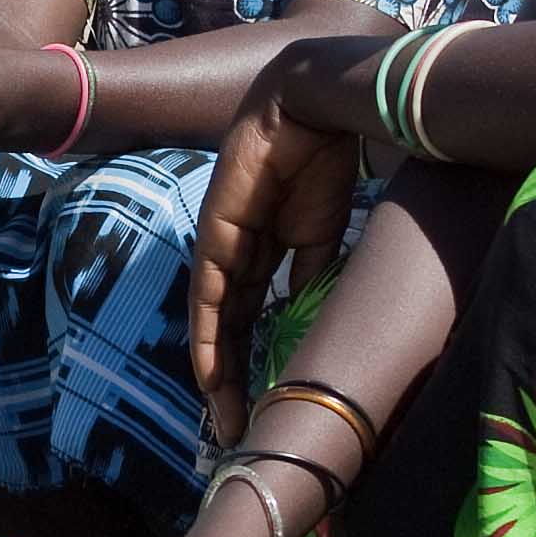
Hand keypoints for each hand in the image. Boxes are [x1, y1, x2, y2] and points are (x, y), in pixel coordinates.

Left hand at [191, 46, 363, 441]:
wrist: (315, 106)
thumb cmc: (324, 157)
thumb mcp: (321, 232)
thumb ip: (310, 273)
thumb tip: (307, 315)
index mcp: (264, 249)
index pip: (253, 315)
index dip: (256, 358)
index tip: (263, 403)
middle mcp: (237, 252)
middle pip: (230, 327)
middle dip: (233, 380)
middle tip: (236, 430)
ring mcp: (223, 244)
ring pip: (216, 321)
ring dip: (218, 372)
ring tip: (225, 419)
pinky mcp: (218, 235)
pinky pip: (211, 297)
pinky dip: (211, 339)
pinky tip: (213, 377)